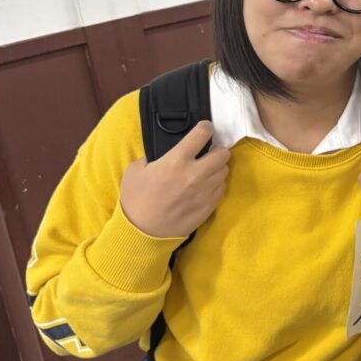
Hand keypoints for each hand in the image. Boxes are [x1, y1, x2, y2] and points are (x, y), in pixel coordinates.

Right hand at [120, 121, 229, 237]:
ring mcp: (205, 191)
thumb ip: (153, 157)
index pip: (202, 134)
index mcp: (176, 160)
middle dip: (217, 149)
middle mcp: (195, 174)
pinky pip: (222, 188)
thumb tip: (164, 154)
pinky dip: (216, 184)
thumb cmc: (136, 200)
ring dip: (218, 167)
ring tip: (207, 170)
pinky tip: (206, 186)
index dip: (205, 127)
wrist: (142, 232)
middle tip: (209, 152)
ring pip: (224, 171)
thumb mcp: (135, 170)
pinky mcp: (209, 205)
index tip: (205, 128)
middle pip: (223, 153)